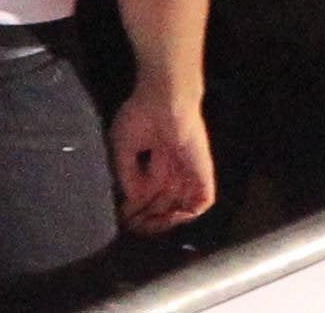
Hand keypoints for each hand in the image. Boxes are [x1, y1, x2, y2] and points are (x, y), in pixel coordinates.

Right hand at [110, 86, 214, 232]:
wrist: (164, 98)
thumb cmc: (141, 115)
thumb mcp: (123, 148)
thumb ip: (127, 176)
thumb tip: (132, 200)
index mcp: (158, 163)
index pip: (149, 196)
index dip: (135, 209)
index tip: (121, 216)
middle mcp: (174, 171)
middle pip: (164, 206)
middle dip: (146, 219)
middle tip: (130, 225)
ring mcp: (188, 173)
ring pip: (181, 208)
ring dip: (163, 221)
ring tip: (143, 224)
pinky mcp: (202, 173)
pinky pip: (202, 202)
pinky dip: (186, 215)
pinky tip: (166, 216)